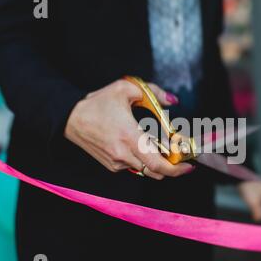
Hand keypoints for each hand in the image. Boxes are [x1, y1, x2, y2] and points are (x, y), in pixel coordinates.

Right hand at [65, 79, 193, 179]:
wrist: (70, 119)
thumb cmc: (98, 104)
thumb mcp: (126, 89)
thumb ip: (153, 93)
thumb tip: (172, 101)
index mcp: (129, 136)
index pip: (158, 163)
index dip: (177, 168)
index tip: (189, 165)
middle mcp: (124, 154)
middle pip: (156, 172)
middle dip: (173, 168)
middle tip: (182, 159)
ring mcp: (117, 162)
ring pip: (146, 170)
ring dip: (158, 163)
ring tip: (163, 149)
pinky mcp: (112, 166)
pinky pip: (135, 167)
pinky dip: (144, 161)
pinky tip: (143, 147)